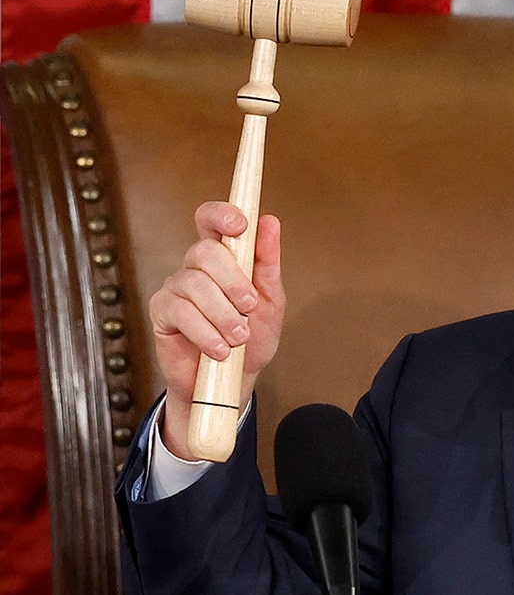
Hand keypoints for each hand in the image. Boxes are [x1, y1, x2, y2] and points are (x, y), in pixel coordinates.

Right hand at [148, 201, 285, 459]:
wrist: (233, 380)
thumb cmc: (253, 337)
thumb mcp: (270, 301)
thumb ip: (268, 263)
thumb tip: (270, 222)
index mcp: (223, 257)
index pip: (211, 220)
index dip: (221, 214)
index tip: (241, 225)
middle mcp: (195, 268)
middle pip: (206, 252)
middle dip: (233, 281)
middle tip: (250, 307)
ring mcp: (175, 288)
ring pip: (195, 285)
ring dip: (223, 315)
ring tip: (239, 338)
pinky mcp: (161, 313)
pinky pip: (180, 313)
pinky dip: (206, 333)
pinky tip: (220, 349)